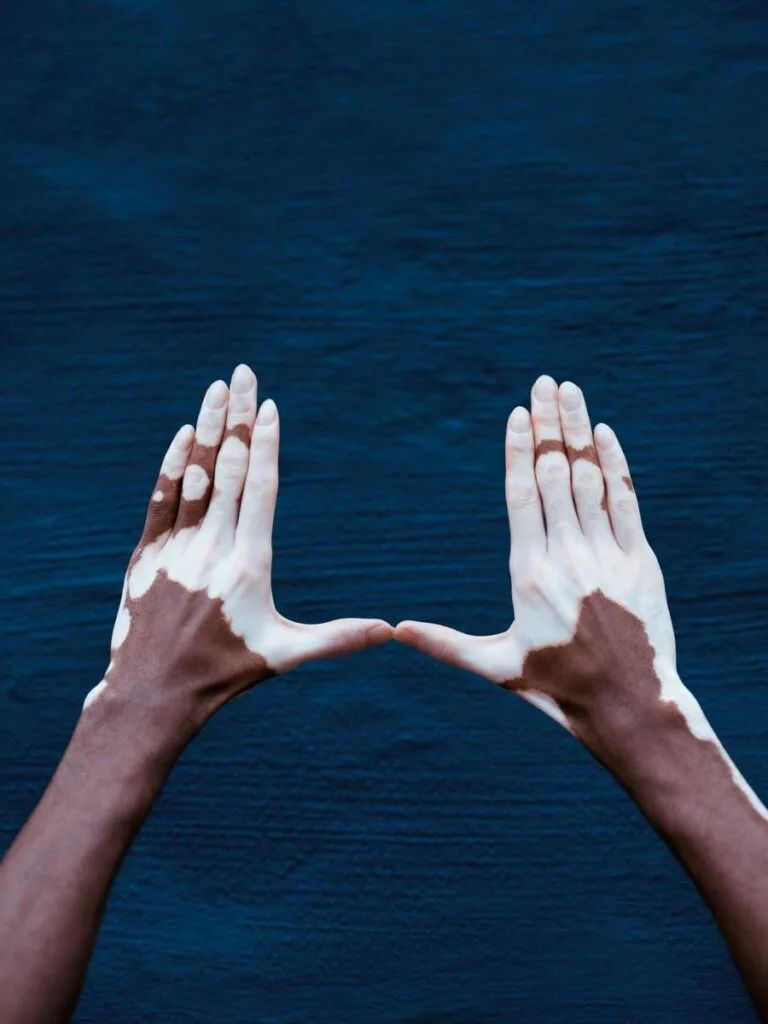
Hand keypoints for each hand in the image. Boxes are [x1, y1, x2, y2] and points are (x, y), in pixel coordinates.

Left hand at [85, 364, 391, 731]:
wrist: (154, 692)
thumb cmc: (226, 672)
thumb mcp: (286, 655)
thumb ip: (339, 638)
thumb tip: (391, 630)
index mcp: (249, 564)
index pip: (260, 489)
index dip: (266, 444)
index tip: (271, 407)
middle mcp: (211, 547)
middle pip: (227, 468)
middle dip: (238, 417)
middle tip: (244, 374)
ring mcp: (176, 548)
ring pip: (193, 475)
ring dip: (205, 428)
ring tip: (216, 390)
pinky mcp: (147, 555)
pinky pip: (160, 499)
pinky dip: (172, 465)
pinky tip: (181, 435)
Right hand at [395, 374, 701, 757]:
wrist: (629, 707)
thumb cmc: (557, 688)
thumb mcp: (496, 665)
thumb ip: (444, 643)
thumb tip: (395, 630)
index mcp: (529, 574)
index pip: (520, 496)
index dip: (517, 450)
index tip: (516, 414)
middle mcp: (568, 556)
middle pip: (555, 474)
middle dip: (548, 424)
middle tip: (543, 381)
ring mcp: (608, 556)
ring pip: (590, 479)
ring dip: (578, 431)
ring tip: (569, 392)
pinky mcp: (641, 562)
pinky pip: (626, 502)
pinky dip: (615, 465)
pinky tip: (605, 434)